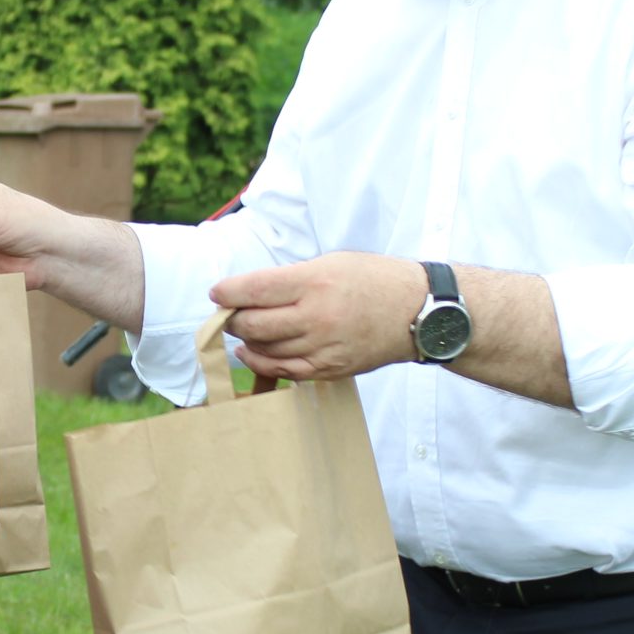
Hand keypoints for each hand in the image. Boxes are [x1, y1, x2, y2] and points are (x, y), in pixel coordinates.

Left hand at [213, 253, 427, 381]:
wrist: (416, 313)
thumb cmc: (373, 280)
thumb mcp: (332, 262)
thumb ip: (290, 279)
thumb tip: (250, 293)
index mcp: (315, 282)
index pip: (255, 290)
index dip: (227, 292)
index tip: (216, 293)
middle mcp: (317, 317)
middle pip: (253, 325)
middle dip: (231, 319)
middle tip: (227, 313)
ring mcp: (323, 348)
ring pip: (264, 351)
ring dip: (245, 341)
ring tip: (241, 331)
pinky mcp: (330, 370)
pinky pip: (284, 371)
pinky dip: (262, 362)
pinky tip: (253, 352)